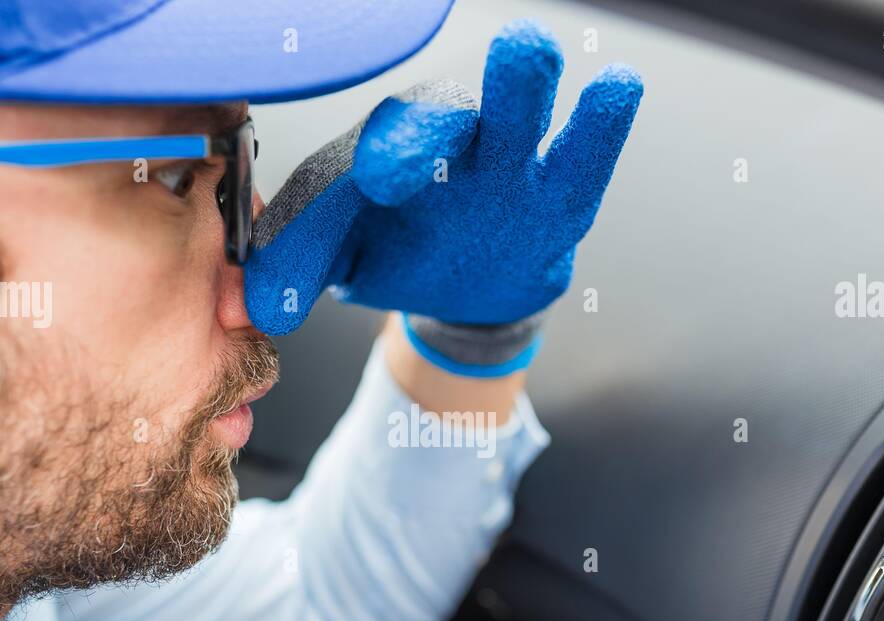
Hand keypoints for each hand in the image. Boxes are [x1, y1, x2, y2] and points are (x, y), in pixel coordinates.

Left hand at [244, 19, 642, 375]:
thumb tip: (265, 305)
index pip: (376, 153)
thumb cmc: (392, 251)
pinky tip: (618, 85)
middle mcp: (447, 146)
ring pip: (517, 119)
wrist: (460, 285)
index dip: (381, 158)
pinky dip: (601, 129)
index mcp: (385, 153)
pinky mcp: (563, 198)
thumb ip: (304, 266)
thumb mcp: (342, 259)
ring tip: (529, 51)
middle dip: (447, 106)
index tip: (380, 175)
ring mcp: (509, 166)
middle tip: (429, 76)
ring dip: (522, 90)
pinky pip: (583, 160)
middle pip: (445, 114)